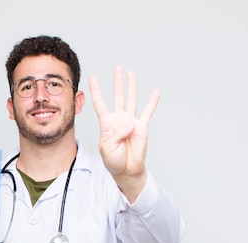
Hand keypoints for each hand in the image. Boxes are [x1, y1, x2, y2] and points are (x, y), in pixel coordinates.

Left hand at [89, 67, 159, 199]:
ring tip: (131, 73)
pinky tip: (155, 92)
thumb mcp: (107, 147)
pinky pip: (148, 112)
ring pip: (131, 99)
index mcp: (106, 123)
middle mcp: (119, 119)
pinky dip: (152, 102)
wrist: (126, 169)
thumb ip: (116, 135)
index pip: (100, 102)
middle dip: (117, 82)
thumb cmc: (113, 160)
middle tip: (117, 68)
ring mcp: (131, 121)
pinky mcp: (142, 127)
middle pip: (118, 96)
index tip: (92, 77)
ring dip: (131, 86)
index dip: (96, 90)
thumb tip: (130, 124)